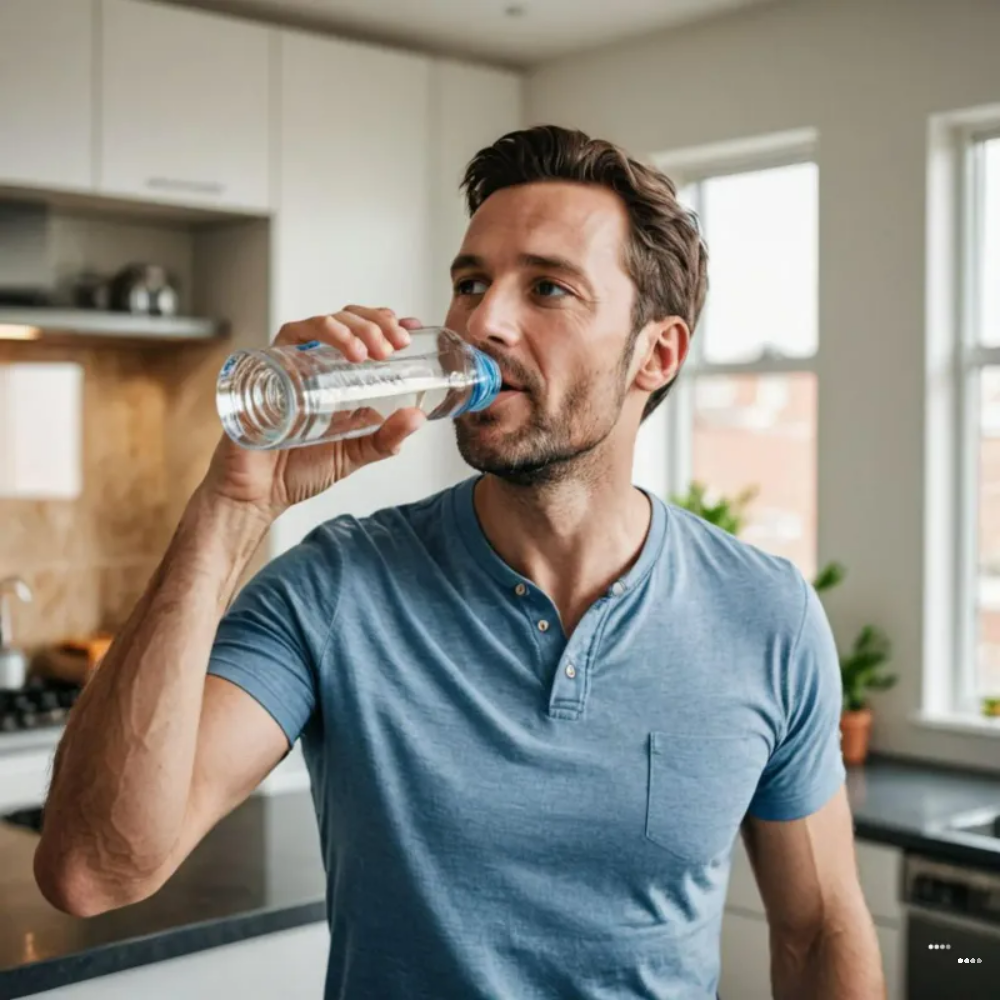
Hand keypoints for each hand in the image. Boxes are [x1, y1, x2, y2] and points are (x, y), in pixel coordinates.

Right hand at [201, 306, 426, 519]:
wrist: (258, 494)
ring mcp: (288, 364)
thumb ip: (385, 439)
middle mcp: (312, 363)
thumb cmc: (299, 471)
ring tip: (369, 352)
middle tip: (394, 345)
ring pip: (318, 322)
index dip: (386, 322)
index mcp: (335, 376)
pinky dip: (315, 336)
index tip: (410, 329)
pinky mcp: (266, 371)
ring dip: (349, 329)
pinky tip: (339, 355)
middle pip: (345, 319)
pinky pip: (287, 340)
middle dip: (374, 324)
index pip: (362, 332)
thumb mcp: (354, 453)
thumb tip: (418, 417)